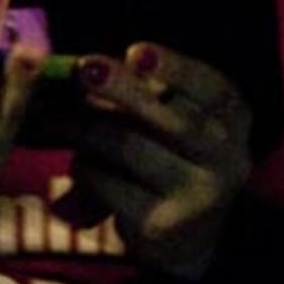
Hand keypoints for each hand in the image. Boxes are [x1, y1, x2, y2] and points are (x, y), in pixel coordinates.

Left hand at [51, 44, 252, 278]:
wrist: (181, 232)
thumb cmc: (164, 153)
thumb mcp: (165, 119)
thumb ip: (141, 93)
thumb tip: (87, 67)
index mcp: (232, 118)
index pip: (213, 88)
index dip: (174, 68)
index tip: (135, 51)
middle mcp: (228, 158)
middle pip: (173, 120)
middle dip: (123, 90)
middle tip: (84, 69)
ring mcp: (200, 196)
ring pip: (129, 148)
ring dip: (82, 127)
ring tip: (51, 115)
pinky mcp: (162, 225)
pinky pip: (107, 183)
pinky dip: (84, 167)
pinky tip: (79, 162)